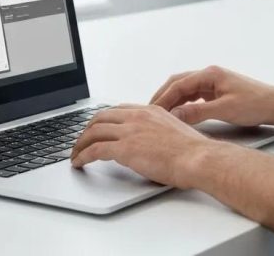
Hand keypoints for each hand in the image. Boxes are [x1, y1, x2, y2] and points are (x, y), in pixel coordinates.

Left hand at [70, 104, 212, 187]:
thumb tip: (152, 143)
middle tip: (82, 141)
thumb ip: (158, 131)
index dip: (104, 120)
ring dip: (80, 144)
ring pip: (93, 132)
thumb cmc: (193, 151)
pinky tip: (79, 163)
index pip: (118, 110)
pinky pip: (94, 150)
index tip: (98, 128)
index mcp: (150, 111)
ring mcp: (129, 131)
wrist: (198, 158)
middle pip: (101, 117)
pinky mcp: (124, 148)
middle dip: (87, 130)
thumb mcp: (175, 131)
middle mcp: (137, 116)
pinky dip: (82, 156)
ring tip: (75, 154)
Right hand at [149, 65, 273, 125]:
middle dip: (163, 96)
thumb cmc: (255, 104)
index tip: (151, 111)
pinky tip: (178, 113)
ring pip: (185, 89)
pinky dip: (183, 103)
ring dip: (172, 100)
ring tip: (160, 114)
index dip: (162, 98)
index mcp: (210, 74)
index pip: (178, 84)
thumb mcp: (224, 110)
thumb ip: (197, 113)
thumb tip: (174, 116)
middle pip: (178, 83)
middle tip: (149, 111)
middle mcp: (210, 75)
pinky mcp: (217, 91)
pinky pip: (194, 95)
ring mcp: (214, 82)